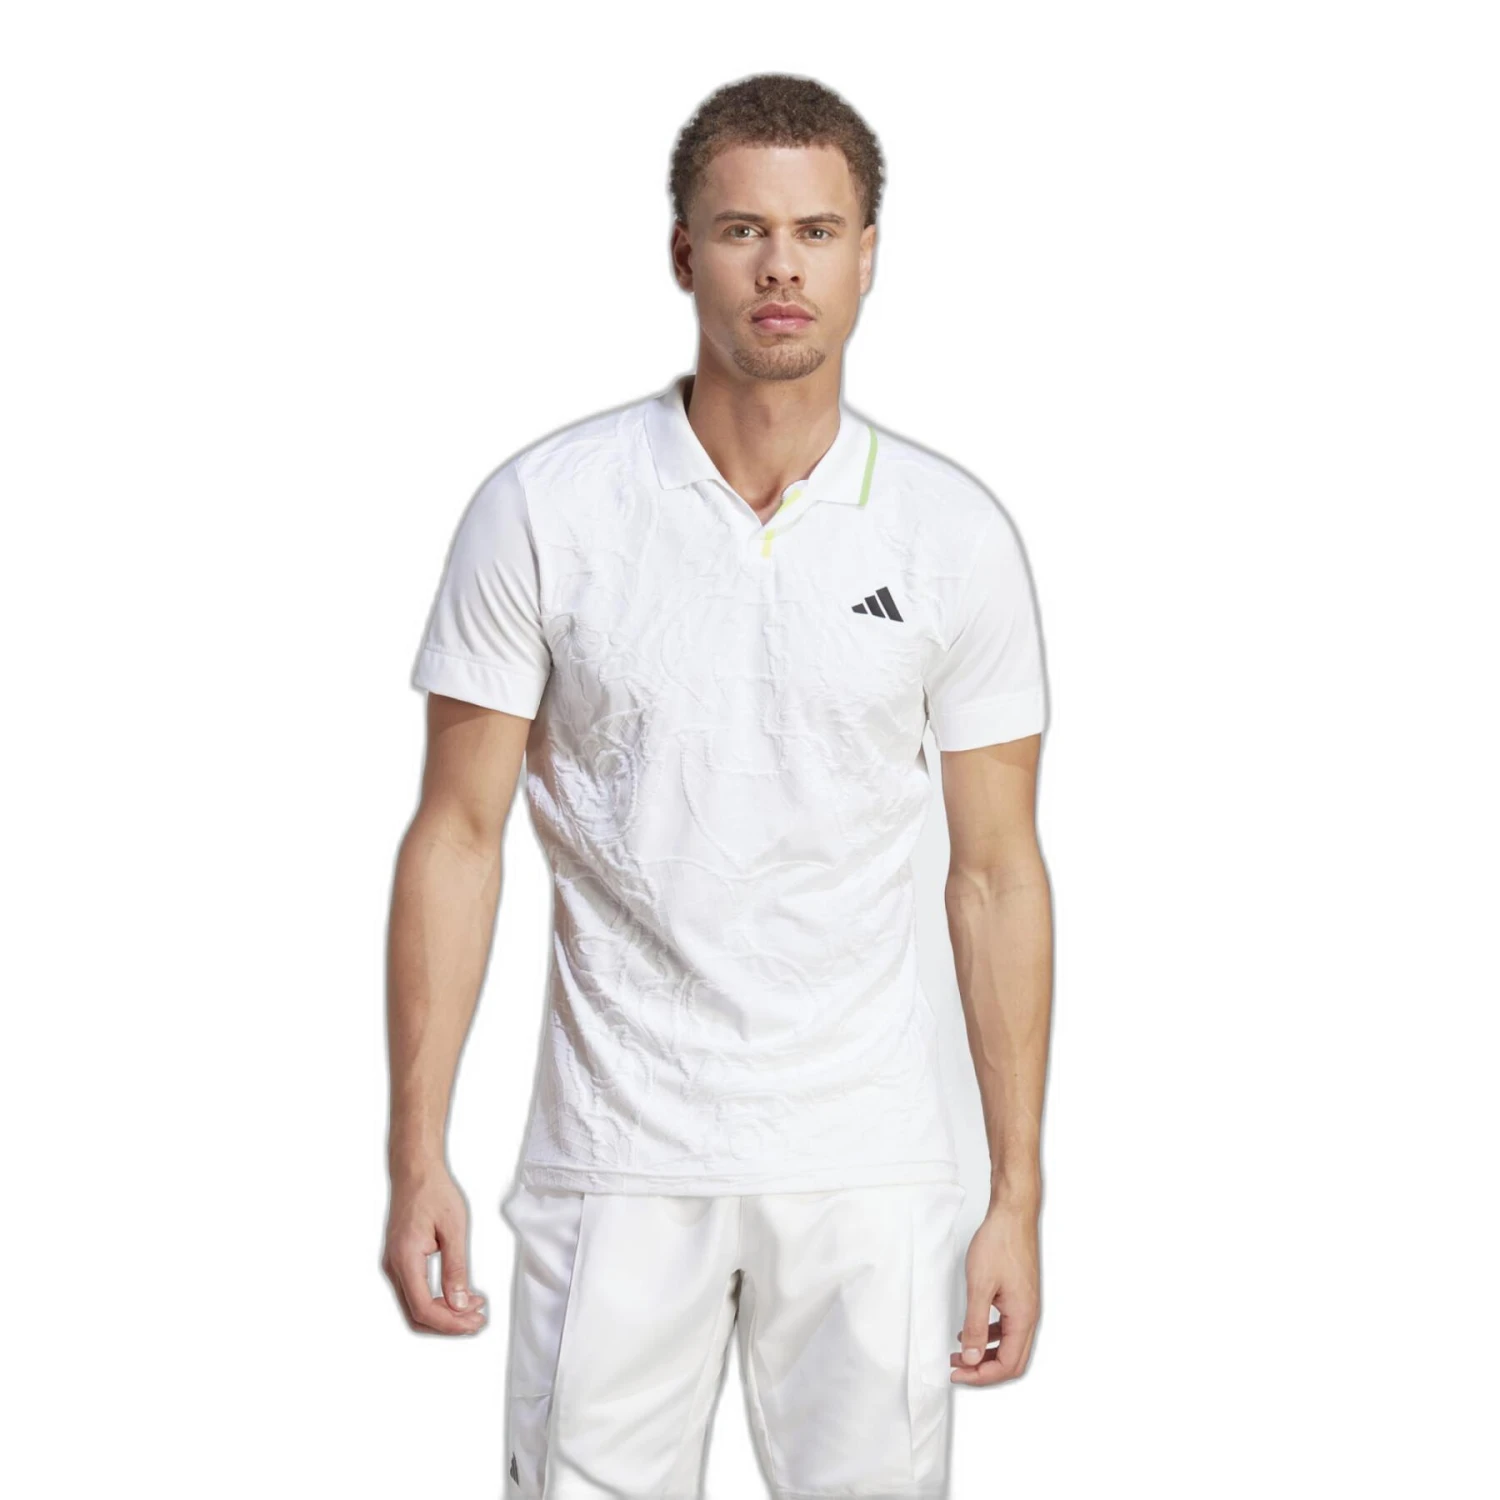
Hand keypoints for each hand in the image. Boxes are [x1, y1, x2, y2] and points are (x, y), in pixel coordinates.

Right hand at [382, 1162, 487, 1334]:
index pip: (423, 1308)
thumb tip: (460, 1304)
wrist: (415, 1171)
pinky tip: (459, 1295)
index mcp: (405, 1258)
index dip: (450, 1323)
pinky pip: (414, 1292)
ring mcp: (393, 1265)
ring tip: (474, 1309)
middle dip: (448, 1324)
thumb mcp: (454, 1228)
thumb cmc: (433, 1191)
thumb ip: (456, 1269)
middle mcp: (393, 1266)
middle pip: (416, 1315)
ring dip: (443, 1314)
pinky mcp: (399, 1261)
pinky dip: (436, 1300)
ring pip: (414, 1307)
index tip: (475, 1322)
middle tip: (478, 1321)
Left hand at [951, 1200, 1039, 1385]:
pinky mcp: (1020, 1295)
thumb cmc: (999, 1243)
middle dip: (984, 1370)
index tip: (958, 1375)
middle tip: (958, 1371)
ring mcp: (1026, 1304)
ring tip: (960, 1354)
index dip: (982, 1376)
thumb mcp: (980, 1286)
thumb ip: (975, 1324)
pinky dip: (989, 1335)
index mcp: (1023, 1317)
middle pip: (1012, 1361)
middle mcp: (1029, 1315)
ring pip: (1010, 1345)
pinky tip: (971, 1330)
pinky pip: (1008, 1327)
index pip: (1007, 1365)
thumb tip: (971, 1358)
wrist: (1013, 1214)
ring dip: (985, 1353)